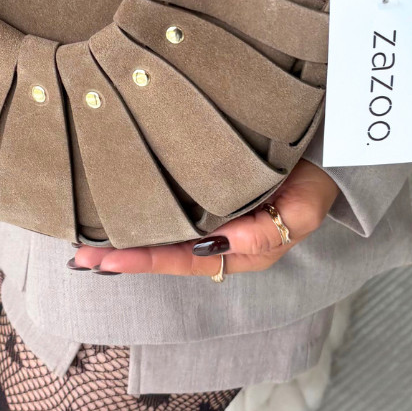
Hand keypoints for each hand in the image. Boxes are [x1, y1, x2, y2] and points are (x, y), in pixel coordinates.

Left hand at [68, 160, 339, 277]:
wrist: (330, 149)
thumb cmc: (314, 179)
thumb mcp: (304, 208)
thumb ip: (269, 232)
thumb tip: (225, 245)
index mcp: (243, 248)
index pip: (186, 259)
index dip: (148, 261)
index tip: (109, 261)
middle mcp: (222, 239)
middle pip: (166, 254)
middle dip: (124, 258)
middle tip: (81, 258)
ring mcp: (213, 218)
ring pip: (164, 236)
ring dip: (126, 241)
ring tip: (83, 247)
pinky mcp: (205, 194)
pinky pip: (170, 212)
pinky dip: (142, 216)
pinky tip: (112, 212)